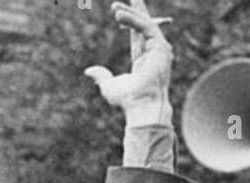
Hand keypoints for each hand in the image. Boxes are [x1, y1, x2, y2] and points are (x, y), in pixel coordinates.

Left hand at [85, 1, 172, 126]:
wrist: (141, 106)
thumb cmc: (127, 101)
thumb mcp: (109, 87)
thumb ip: (101, 76)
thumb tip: (88, 70)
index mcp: (144, 60)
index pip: (137, 35)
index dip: (128, 23)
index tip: (117, 13)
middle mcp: (154, 51)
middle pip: (144, 25)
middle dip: (135, 10)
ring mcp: (159, 48)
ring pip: (145, 24)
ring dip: (130, 14)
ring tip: (115, 8)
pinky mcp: (161, 46)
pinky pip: (146, 27)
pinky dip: (133, 20)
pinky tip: (120, 15)